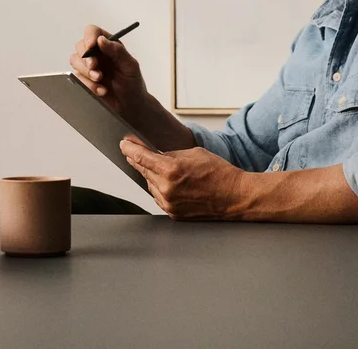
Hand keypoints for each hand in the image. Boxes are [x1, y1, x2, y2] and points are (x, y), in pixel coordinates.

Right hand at [69, 24, 148, 123]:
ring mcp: (89, 67)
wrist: (130, 106)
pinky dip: (88, 85)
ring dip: (86, 71)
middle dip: (86, 57)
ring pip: (75, 61)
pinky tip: (102, 90)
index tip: (91, 45)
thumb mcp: (130, 66)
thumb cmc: (133, 83)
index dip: (89, 36)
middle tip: (95, 67)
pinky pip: (77, 79)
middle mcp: (96, 54)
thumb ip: (117, 51)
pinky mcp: (84, 81)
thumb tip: (101, 39)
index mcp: (108, 45)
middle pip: (80, 46)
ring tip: (100, 80)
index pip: (93, 32)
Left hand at [120, 135, 246, 219]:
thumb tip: (155, 155)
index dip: (129, 149)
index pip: (141, 158)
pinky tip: (167, 181)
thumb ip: (171, 154)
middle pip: (143, 171)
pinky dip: (159, 187)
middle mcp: (166, 189)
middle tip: (132, 150)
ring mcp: (169, 203)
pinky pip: (158, 197)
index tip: (123, 143)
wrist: (235, 196)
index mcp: (171, 170)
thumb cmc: (219, 172)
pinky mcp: (173, 213)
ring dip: (151, 174)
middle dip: (137, 159)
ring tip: (162, 167)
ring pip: (149, 184)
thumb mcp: (193, 153)